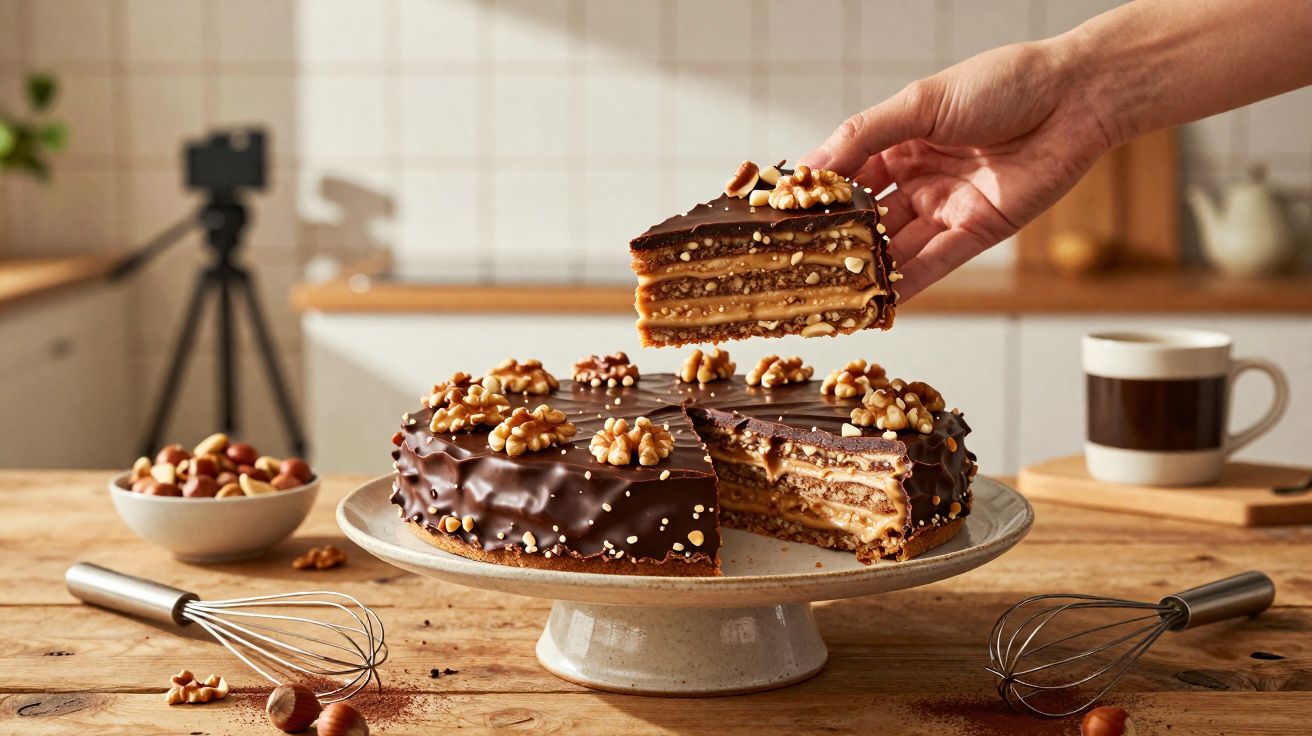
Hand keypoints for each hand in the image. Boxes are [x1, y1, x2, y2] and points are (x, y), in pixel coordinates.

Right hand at [801, 40, 1114, 300]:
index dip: (818, 198)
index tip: (781, 220)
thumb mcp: (921, 102)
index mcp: (901, 141)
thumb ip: (864, 135)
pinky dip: (908, 284)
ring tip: (832, 293)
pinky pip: (936, 263)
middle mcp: (920, 177)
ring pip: (898, 246)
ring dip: (869, 270)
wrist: (1076, 98)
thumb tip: (810, 165)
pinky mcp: (978, 231)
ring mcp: (947, 207)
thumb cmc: (1003, 84)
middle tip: (800, 267)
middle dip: (838, 242)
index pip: (848, 175)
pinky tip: (879, 302)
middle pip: (870, 218)